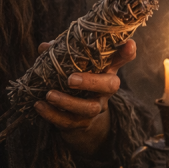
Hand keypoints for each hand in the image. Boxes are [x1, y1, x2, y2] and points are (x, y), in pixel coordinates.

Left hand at [35, 39, 136, 155]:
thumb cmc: (75, 83)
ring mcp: (95, 108)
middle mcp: (105, 91)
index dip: (127, 52)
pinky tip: (39, 105)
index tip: (129, 43)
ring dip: (67, 102)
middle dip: (91, 82)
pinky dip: (52, 114)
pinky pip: (69, 122)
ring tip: (49, 95)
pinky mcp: (81, 124)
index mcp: (105, 71)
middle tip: (71, 79)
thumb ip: (62, 55)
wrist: (77, 119)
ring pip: (89, 108)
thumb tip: (45, 47)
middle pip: (110, 86)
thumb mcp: (72, 67)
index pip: (121, 59)